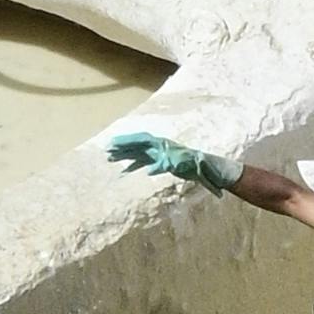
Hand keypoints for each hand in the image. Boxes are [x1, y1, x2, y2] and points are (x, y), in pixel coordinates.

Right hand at [102, 127, 230, 191]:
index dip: (129, 143)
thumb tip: (148, 171)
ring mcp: (159, 153)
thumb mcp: (181, 166)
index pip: (143, 141)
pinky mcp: (159, 161)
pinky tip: (123, 172)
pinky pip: (142, 162)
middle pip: (138, 144)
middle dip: (122, 145)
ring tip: (108, 157)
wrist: (206, 166)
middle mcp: (160, 147)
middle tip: (107, 148)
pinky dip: (132, 165)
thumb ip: (167, 168)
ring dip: (123, 154)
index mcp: (163, 145)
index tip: (115, 146)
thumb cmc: (197, 166)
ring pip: (137, 152)